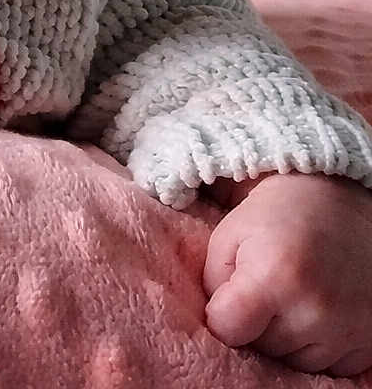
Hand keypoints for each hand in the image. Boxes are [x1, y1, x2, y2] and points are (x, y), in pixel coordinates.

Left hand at [204, 171, 371, 375]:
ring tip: (290, 294)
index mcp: (274, 276)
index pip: (228, 330)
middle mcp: (314, 309)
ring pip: (294, 360)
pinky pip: (329, 366)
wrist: (339, 204)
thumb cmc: (277, 215)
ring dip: (285, 335)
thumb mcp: (230, 233)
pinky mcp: (369, 341)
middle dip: (254, 323)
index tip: (225, 300)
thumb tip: (216, 322)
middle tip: (264, 286)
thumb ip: (213, 281)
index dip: (220, 317)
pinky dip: (316, 344)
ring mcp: (347, 329)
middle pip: (262, 347)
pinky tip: (314, 308)